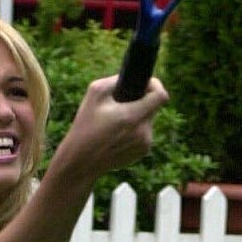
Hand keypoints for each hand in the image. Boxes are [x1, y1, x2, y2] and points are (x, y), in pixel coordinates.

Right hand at [55, 75, 169, 177]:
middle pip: (153, 107)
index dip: (155, 85)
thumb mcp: (94, 93)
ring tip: (115, 123)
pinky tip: (117, 135)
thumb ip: (115, 80)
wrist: (80, 163)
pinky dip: (135, 130)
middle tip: (121, 105)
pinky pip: (144, 133)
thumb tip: (131, 78)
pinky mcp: (142, 153)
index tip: (144, 85)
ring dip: (137, 116)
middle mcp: (142, 132)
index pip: (160, 95)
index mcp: (132, 117)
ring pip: (148, 120)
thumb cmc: (85, 126)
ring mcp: (144, 144)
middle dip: (141, 101)